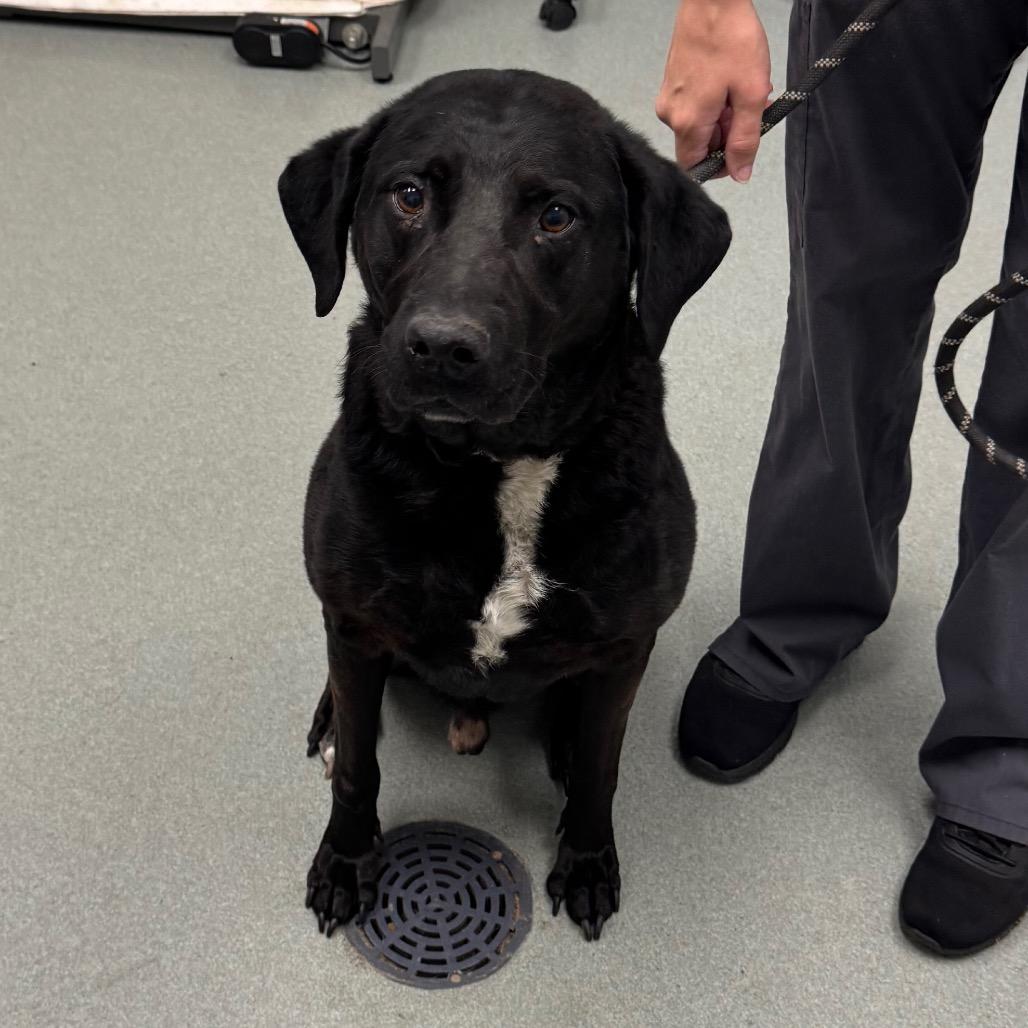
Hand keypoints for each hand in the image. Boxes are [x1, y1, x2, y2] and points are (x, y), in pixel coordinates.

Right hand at [656, 0, 772, 180]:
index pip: (695, 167)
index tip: (739, 152)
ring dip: (722, 119)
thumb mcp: (750, 95)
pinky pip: (693, 108)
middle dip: (726, 137)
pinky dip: (714, 104)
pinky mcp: (671, 84)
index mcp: (688, 123)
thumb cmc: (732, 38)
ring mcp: (668, 98)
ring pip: (697, 126)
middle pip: (698, 146)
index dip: (718, 167)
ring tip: (743, 92)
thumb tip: (740, 174)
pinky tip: (730, 83)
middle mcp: (671, 115)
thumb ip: (746, 140)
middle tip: (749, 113)